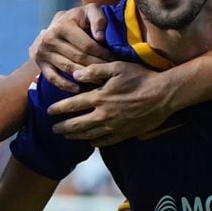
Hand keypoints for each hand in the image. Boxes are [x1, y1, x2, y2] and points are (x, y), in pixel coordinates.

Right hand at [29, 6, 115, 91]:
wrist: (56, 24)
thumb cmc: (79, 18)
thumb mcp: (90, 11)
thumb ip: (98, 19)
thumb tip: (100, 38)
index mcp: (63, 25)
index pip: (87, 45)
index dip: (102, 54)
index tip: (114, 60)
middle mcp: (50, 38)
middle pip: (78, 58)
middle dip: (96, 66)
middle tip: (108, 73)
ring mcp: (43, 51)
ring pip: (68, 68)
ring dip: (85, 77)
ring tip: (99, 81)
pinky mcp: (40, 62)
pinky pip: (53, 77)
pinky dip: (65, 85)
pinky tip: (77, 89)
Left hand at [48, 62, 176, 145]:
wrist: (162, 95)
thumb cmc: (140, 78)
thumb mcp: (117, 68)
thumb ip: (94, 71)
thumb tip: (75, 75)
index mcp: (99, 98)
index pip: (72, 105)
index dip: (58, 109)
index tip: (49, 111)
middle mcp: (103, 115)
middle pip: (77, 125)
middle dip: (62, 127)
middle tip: (53, 129)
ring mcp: (113, 127)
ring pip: (88, 135)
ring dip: (75, 136)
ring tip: (66, 136)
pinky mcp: (124, 133)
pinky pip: (105, 141)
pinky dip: (94, 143)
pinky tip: (90, 142)